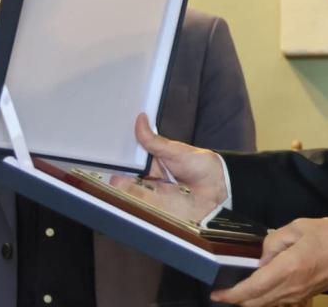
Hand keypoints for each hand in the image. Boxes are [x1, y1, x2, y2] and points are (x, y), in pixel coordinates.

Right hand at [109, 113, 227, 220]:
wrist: (219, 188)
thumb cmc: (202, 166)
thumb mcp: (178, 150)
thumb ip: (155, 141)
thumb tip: (141, 119)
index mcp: (154, 161)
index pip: (132, 158)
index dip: (120, 154)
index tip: (107, 148)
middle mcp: (150, 177)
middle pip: (128, 175)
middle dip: (117, 171)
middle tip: (109, 166)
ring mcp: (152, 193)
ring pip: (131, 189)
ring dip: (121, 186)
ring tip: (114, 179)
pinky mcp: (157, 207)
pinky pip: (141, 203)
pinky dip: (132, 198)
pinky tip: (124, 192)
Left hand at [210, 217, 327, 305]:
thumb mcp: (299, 227)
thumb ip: (274, 241)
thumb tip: (261, 258)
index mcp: (287, 268)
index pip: (252, 288)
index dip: (231, 294)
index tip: (216, 292)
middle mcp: (289, 287)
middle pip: (254, 303)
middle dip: (236, 299)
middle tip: (222, 290)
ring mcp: (297, 295)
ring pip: (265, 305)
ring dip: (249, 300)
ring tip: (238, 288)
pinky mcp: (303, 296)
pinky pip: (277, 302)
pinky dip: (263, 299)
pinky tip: (260, 288)